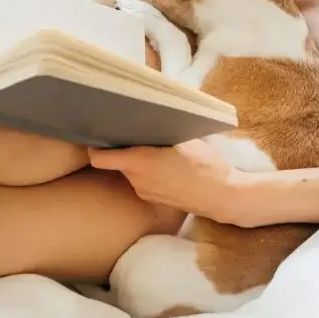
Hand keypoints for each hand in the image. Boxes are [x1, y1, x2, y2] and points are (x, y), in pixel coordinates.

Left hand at [88, 140, 253, 223]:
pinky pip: (142, 182)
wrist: (223, 196)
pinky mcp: (154, 200)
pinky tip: (166, 168)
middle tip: (136, 134)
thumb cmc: (205, 165)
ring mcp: (144, 193)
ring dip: (137, 162)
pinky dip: (147, 174)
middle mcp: (137, 180)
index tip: (100, 134)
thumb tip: (148, 116)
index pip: (99, 158)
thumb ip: (160, 130)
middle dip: (123, 150)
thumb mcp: (185, 139)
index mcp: (140, 162)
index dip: (95, 146)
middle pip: (117, 162)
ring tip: (156, 151)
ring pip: (131, 172)